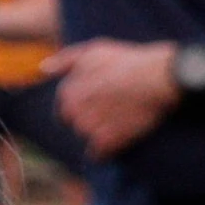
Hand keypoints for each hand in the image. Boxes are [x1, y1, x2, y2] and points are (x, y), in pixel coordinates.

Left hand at [47, 37, 183, 155]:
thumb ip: (66, 60)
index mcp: (67, 92)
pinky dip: (107, 150)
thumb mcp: (94, 51)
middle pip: (76, 123)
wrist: (161, 77)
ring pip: (88, 137)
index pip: (66, 108)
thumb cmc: (129, 61)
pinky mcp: (107, 141)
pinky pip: (99, 153)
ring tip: (123, 117)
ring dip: (101, 132)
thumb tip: (43, 69)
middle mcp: (73, 111)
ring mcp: (89, 127)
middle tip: (116, 108)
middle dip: (91, 118)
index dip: (86, 104)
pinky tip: (120, 139)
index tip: (104, 98)